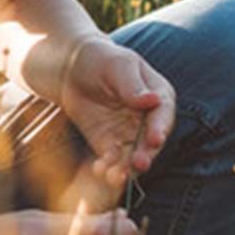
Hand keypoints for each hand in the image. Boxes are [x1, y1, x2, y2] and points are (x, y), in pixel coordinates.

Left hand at [54, 36, 174, 187]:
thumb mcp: (117, 66)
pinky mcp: (110, 145)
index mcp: (159, 96)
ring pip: (134, 157)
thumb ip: (132, 86)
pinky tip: (100, 170)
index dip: (160, 128)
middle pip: (151, 142)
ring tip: (115, 175)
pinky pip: (113, 160)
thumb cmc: (100, 59)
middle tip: (138, 164)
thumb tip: (152, 100)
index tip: (155, 139)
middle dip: (146, 154)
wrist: (71, 69)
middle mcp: (149, 120)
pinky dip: (108, 167)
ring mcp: (130, 135)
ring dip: (127, 168)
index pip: (163, 115)